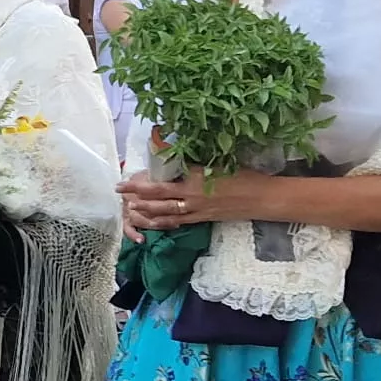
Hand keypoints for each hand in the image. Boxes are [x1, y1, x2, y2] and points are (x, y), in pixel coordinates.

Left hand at [118, 168, 265, 230]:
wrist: (262, 198)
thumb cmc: (243, 175)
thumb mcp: (218, 163)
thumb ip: (195, 164)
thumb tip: (176, 156)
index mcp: (195, 177)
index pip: (162, 180)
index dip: (142, 181)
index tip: (127, 178)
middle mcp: (191, 195)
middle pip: (157, 197)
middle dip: (136, 195)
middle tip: (119, 192)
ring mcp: (196, 210)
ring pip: (164, 213)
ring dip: (145, 212)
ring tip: (129, 210)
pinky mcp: (202, 219)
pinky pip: (178, 222)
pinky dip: (163, 223)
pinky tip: (152, 224)